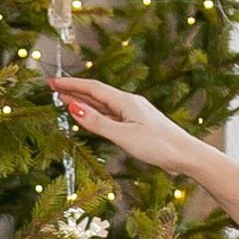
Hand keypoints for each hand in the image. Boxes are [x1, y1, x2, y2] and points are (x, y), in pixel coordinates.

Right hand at [50, 76, 197, 177]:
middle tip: (53, 88)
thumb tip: (74, 108)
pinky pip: (111, 114)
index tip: (52, 82)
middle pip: (96, 93)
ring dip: (83, 101)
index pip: (92, 88)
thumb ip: (97, 123)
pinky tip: (90, 115)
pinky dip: (96, 113)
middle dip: (74, 90)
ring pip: (103, 104)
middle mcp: (129, 103)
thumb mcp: (123, 136)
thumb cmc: (158, 146)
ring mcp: (133, 113)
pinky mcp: (137, 124)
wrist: (185, 155)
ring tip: (65, 99)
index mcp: (126, 102)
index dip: (71, 85)